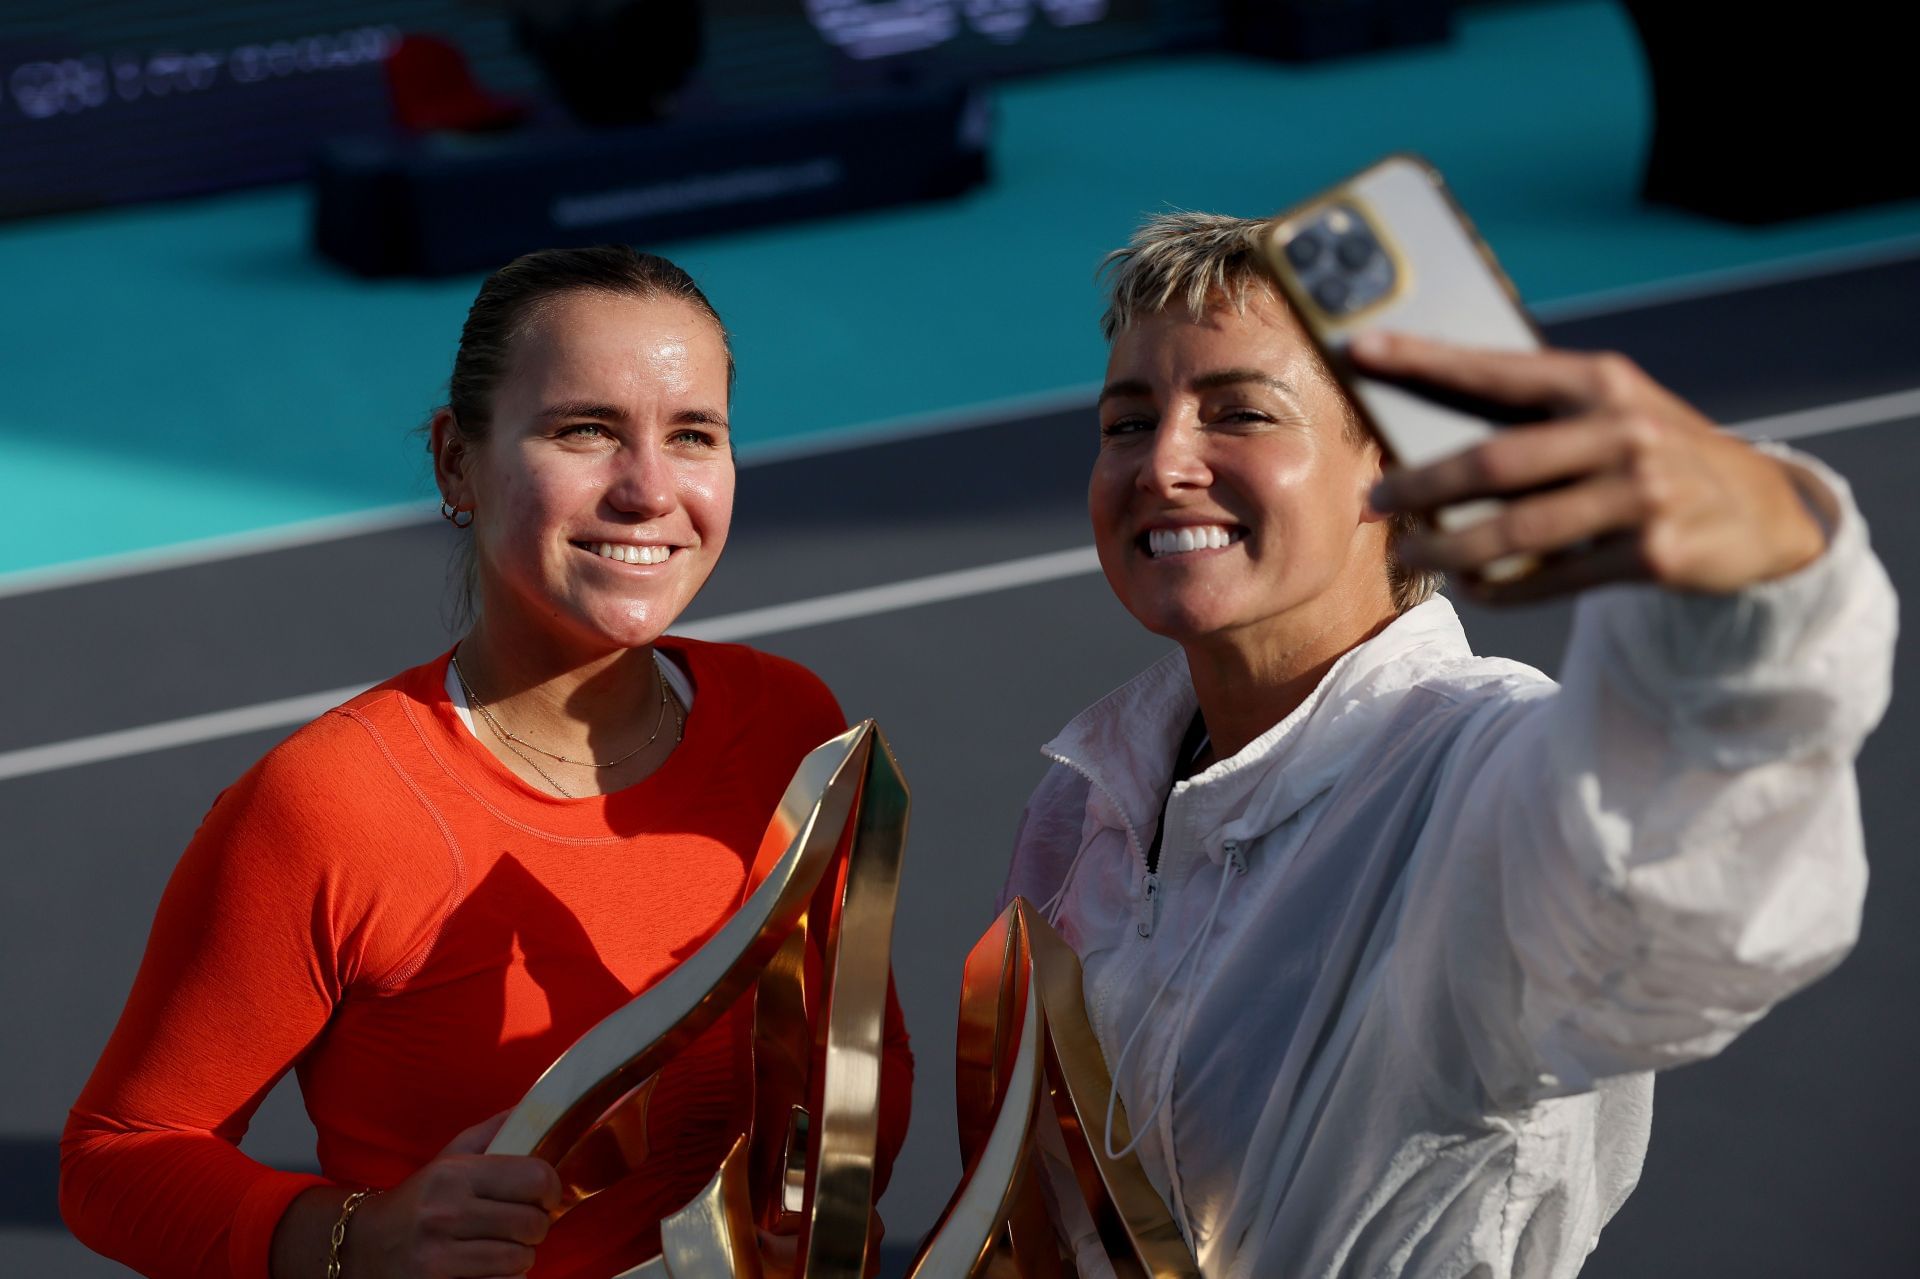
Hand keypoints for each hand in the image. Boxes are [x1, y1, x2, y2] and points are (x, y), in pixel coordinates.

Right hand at [344, 1112, 561, 1278]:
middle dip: (536, 1227)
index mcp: (453, 1174)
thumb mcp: (448, 1159)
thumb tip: (532, 1105)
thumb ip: (492, 1133)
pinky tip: (488, 1270)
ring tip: (502, 1247)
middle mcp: (445, 1213)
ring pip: (519, 1260)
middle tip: (521, 1226)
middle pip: (532, 1224)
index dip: (551, 1189)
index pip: (535, 1178)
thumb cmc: (417, 1201)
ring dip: (520, 1257)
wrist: (360, 1247)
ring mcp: (437, 1257)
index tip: (545, 1196)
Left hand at [1354, 331, 1828, 601]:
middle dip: (1422, 483)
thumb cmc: (1653, 452)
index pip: (1497, 368)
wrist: (1765, 509)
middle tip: (1374, 499)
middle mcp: (1621, 429)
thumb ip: (1538, 415)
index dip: (1425, 359)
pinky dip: (1503, 586)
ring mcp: (1641, 493)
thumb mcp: (1611, 411)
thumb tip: (1427, 437)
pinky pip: (1553, 577)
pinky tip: (1470, 587)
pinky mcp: (1653, 554)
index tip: (1361, 350)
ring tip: (1407, 555)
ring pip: (1518, 529)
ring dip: (1450, 548)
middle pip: (1495, 460)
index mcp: (1601, 380)